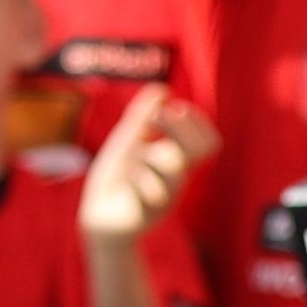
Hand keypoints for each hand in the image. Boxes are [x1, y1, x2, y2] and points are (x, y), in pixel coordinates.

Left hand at [79, 88, 217, 244]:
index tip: (173, 108)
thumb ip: (142, 116)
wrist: (98, 217)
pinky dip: (134, 178)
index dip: (197, 121)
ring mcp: (163, 197)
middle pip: (197, 151)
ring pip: (172, 169)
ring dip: (147, 153)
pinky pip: (147, 193)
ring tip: (131, 156)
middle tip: (156, 117)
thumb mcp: (127, 140)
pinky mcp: (146, 214)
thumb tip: (163, 89)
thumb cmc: (117, 178)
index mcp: (176, 160)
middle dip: (179, 127)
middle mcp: (175, 179)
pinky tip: (125, 179)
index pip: (208, 142)